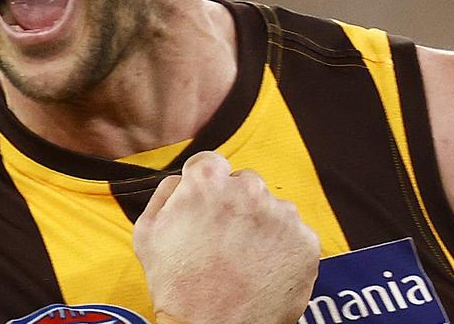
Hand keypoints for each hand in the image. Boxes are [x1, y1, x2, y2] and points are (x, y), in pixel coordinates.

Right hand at [132, 151, 320, 323]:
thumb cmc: (177, 288)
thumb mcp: (147, 234)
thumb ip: (166, 193)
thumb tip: (183, 179)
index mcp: (208, 181)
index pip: (212, 164)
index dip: (208, 188)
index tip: (208, 208)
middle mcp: (249, 189)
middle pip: (246, 184)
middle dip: (237, 206)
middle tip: (225, 241)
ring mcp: (281, 215)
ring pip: (273, 210)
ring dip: (262, 227)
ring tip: (244, 262)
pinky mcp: (305, 241)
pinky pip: (295, 236)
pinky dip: (283, 250)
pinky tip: (263, 271)